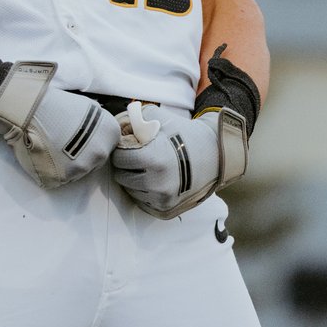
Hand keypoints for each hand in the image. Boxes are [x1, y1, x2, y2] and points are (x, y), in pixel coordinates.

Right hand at [0, 62, 120, 188]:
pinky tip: (43, 154)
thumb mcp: (88, 107)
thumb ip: (98, 125)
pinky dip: (51, 170)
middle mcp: (100, 154)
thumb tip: (98, 133)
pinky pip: (58, 179)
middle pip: (94, 162)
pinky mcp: (60, 179)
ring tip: (51, 146)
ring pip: (76, 173)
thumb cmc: (57, 104)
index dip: (91, 143)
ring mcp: (80, 169)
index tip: (79, 137)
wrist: (31, 109)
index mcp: (110, 135)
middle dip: (80, 155)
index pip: (107, 147)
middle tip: (63, 142)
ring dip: (66, 164)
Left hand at [112, 104, 247, 218]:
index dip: (121, 148)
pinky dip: (143, 191)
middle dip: (125, 164)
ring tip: (146, 166)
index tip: (129, 144)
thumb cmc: (182, 133)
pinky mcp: (165, 209)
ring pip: (130, 190)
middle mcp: (156, 183)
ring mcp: (162, 198)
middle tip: (136, 155)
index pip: (118, 158)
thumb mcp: (157, 117)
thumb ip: (132, 120)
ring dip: (133, 178)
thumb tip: (114, 129)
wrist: (212, 154)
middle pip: (121, 176)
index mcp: (152, 159)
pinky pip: (141, 201)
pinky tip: (153, 178)